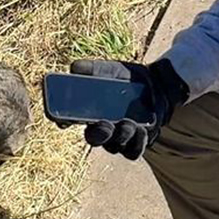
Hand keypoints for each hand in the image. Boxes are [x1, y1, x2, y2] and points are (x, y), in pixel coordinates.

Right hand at [68, 57, 187, 159]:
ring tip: (128, 123)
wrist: (155, 84)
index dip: (64, 122)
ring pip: (115, 146)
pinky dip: (137, 144)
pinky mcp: (137, 143)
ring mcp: (119, 138)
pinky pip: (134, 152)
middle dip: (99, 134)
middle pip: (94, 139)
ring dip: (121, 136)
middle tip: (105, 124)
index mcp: (88, 112)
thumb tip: (73, 67)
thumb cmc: (126, 78)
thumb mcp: (109, 70)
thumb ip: (91, 68)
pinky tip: (142, 130)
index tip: (64, 121)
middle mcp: (102, 129)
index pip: (69, 121)